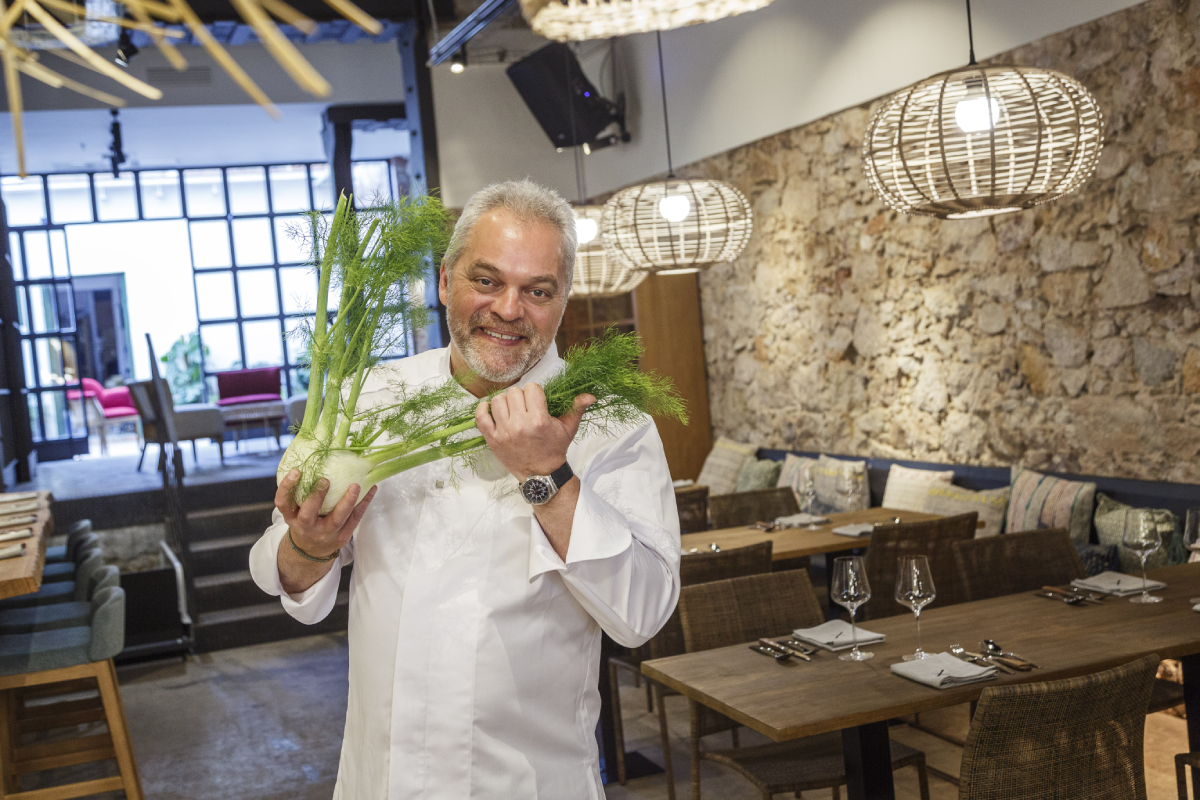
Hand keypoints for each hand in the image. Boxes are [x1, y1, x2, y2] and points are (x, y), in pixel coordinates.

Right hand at [275, 469, 376, 557]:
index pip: (283, 502)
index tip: (296, 471)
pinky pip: (354, 519)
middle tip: (325, 480)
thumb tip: (315, 455)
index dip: (287, 487)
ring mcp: (325, 533)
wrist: (312, 550)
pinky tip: (371, 488)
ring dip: (347, 502)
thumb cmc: (305, 520)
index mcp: (291, 516)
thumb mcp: (296, 510)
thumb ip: (301, 490)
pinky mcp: (342, 537)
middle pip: (308, 514)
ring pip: (336, 519)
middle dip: (316, 497)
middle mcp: (305, 526)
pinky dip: (363, 503)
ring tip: (355, 485)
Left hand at [475, 384, 594, 480]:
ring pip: (497, 401)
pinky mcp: (492, 439)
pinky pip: (480, 417)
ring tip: (511, 411)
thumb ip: (577, 409)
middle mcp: (520, 425)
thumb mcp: (568, 429)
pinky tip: (490, 409)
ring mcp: (504, 432)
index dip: (535, 393)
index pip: (531, 388)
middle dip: (520, 398)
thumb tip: (590, 395)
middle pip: (513, 393)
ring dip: (504, 403)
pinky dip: (483, 409)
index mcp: (539, 420)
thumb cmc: (554, 449)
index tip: (537, 402)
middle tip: (525, 408)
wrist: (541, 474)